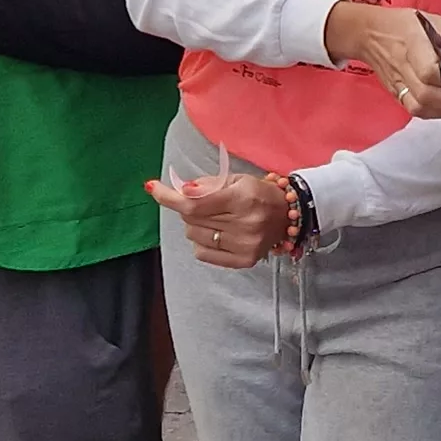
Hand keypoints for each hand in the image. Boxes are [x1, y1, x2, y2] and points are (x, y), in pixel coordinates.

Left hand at [149, 169, 292, 269]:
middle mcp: (244, 224)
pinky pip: (203, 253)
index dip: (169, 197)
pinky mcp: (244, 260)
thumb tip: (179, 191)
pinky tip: (217, 233)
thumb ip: (206, 185)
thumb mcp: (236, 179)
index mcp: (242, 198)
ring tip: (216, 218)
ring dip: (196, 224)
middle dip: (188, 207)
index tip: (152, 187)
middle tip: (202, 202)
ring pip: (194, 235)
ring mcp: (244, 245)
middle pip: (191, 219)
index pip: (194, 203)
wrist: (288, 215)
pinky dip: (201, 241)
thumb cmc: (259, 193)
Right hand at [323, 3, 440, 119]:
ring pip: (419, 108)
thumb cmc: (402, 24)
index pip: (429, 71)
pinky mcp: (396, 93)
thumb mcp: (429, 20)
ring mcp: (397, 83)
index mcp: (412, 45)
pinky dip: (433, 113)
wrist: (369, 34)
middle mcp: (403, 67)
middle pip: (426, 95)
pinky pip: (414, 110)